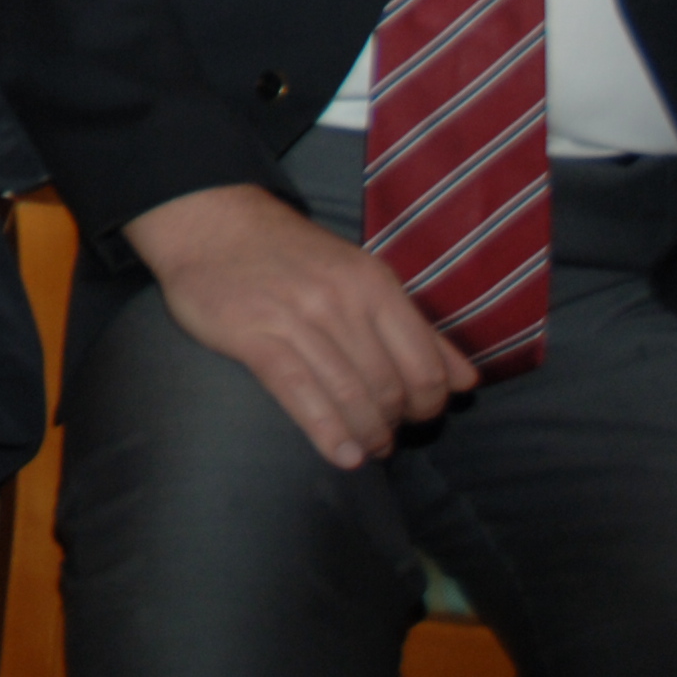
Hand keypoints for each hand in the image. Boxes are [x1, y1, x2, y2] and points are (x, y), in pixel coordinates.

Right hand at [124, 181, 476, 469]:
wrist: (209, 221)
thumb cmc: (290, 254)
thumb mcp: (361, 275)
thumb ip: (415, 328)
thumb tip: (467, 381)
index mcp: (373, 283)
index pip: (424, 365)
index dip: (429, 404)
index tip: (416, 417)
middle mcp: (341, 300)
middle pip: (389, 386)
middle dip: (394, 424)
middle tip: (385, 438)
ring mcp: (296, 318)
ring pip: (350, 395)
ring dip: (366, 435)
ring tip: (365, 450)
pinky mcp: (253, 335)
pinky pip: (301, 393)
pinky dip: (328, 432)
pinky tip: (342, 456)